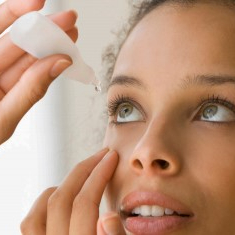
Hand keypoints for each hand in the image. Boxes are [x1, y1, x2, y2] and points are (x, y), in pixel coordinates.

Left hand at [0, 0, 77, 143]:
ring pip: (28, 57)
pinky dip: (48, 66)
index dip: (18, 14)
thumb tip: (58, 64)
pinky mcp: (12, 88)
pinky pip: (32, 73)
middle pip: (17, 42)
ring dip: (52, 47)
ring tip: (71, 36)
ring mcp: (1, 80)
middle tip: (68, 21)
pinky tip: (61, 56)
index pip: (1, 35)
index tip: (39, 2)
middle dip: (44, 30)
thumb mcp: (3, 118)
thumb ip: (31, 90)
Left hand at [20, 149, 125, 234]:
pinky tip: (63, 195)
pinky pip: (31, 221)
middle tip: (101, 156)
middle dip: (85, 170)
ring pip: (40, 208)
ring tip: (85, 173)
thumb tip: (108, 216)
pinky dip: (46, 201)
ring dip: (65, 184)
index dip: (99, 175)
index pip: (85, 204)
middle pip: (61, 200)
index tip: (111, 158)